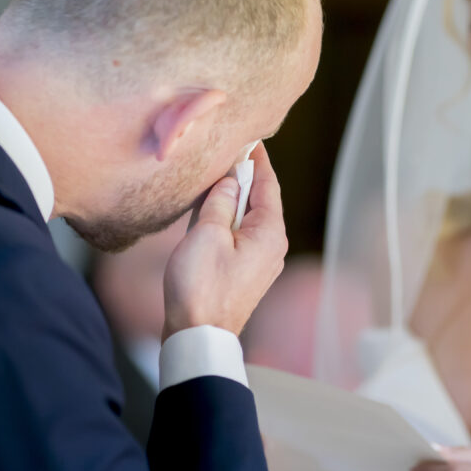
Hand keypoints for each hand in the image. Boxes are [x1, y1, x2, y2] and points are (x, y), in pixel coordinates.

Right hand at [162, 143, 286, 337]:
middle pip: (259, 199)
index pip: (267, 183)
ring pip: (247, 217)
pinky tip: (209, 211)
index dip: (256, 158)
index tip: (246, 135)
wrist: (198, 335)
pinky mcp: (245, 272)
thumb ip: (221, 201)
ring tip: (214, 175)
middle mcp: (272, 245)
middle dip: (242, 176)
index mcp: (270, 232)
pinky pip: (239, 235)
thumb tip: (231, 180)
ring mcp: (260, 261)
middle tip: (224, 150)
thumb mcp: (208, 233)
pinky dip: (226, 218)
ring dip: (232, 198)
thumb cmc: (201, 286)